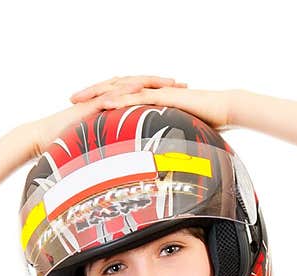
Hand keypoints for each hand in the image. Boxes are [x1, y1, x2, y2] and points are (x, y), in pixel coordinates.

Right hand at [22, 76, 180, 159]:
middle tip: (185, 84)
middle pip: (138, 86)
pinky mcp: (89, 105)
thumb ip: (117, 150)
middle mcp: (107, 99)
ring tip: (170, 83)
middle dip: (162, 84)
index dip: (161, 94)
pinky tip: (141, 89)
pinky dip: (125, 91)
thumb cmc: (68, 147)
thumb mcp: (100, 149)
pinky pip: (109, 95)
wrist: (43, 139)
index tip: (183, 96)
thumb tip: (133, 165)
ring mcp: (98, 99)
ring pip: (127, 85)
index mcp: (111, 107)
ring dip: (149, 82)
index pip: (140, 96)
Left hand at [71, 77, 234, 132]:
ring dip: (100, 92)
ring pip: (122, 88)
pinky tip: (106, 103)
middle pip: (114, 88)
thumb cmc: (205, 126)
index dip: (99, 101)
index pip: (120, 97)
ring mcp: (157, 91)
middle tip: (71, 99)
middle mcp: (150, 92)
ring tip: (81, 98)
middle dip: (91, 93)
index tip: (81, 109)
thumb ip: (164, 146)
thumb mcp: (178, 138)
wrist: (224, 111)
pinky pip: (139, 95)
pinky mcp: (165, 96)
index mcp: (150, 100)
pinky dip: (121, 99)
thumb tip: (156, 167)